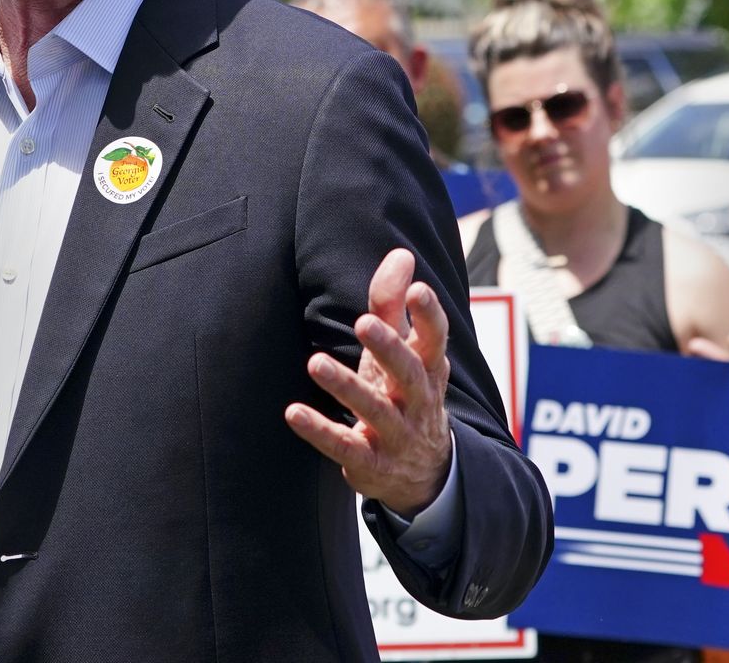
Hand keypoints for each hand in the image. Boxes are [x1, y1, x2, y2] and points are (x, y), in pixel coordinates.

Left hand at [286, 248, 451, 515]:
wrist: (422, 474)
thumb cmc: (403, 395)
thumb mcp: (402, 353)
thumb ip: (394, 305)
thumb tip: (400, 254)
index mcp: (428, 371)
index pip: (436, 341)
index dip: (430, 316)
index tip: (418, 289)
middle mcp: (417, 402)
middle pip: (408, 374)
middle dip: (388, 348)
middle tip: (363, 322)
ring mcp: (396, 434)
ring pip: (374, 410)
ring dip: (345, 387)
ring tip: (315, 363)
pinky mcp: (370, 461)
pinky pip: (344, 446)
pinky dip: (319, 430)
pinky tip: (292, 412)